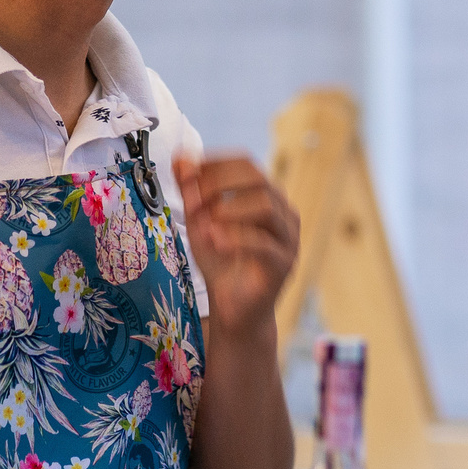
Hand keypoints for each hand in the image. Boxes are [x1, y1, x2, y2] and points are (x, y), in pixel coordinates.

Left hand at [174, 153, 298, 340]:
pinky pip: (265, 244)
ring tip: (206, 223)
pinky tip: (216, 242)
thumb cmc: (222, 265)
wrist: (234, 310)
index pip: (247, 165)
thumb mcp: (200, 224)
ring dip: (230, 209)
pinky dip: (237, 239)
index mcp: (265, 198)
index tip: (188, 171)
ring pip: (267, 206)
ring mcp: (287, 238)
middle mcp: (282, 213)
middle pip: (259, 178)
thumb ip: (192, 193)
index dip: (217, 163)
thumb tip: (180, 158)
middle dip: (222, 182)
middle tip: (196, 197)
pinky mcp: (283, 264)